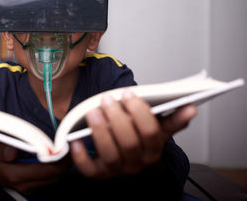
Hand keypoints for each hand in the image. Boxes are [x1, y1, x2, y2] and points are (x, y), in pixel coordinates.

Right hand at [0, 142, 69, 193]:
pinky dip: (57, 169)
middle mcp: (25, 185)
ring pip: (55, 179)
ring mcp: (30, 188)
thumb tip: (11, 152)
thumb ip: (2, 150)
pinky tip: (58, 158)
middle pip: (55, 176)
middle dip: (65, 162)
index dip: (60, 159)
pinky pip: (51, 180)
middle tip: (70, 146)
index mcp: (17, 175)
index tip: (65, 146)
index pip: (48, 170)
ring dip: (62, 165)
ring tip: (65, 150)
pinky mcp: (33, 187)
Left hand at [70, 91, 196, 178]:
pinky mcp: (99, 174)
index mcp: (153, 150)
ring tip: (92, 112)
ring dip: (101, 132)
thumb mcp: (158, 129)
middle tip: (107, 99)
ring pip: (110, 154)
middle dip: (118, 118)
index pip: (150, 132)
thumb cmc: (141, 139)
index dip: (140, 113)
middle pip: (129, 143)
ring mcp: (117, 170)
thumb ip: (173, 119)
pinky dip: (81, 157)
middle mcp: (137, 163)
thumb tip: (191, 108)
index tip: (128, 94)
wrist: (130, 162)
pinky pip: (89, 170)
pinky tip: (75, 140)